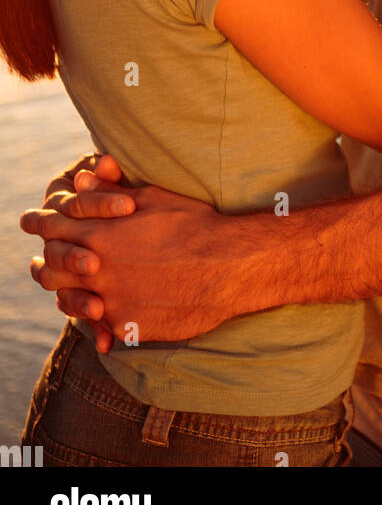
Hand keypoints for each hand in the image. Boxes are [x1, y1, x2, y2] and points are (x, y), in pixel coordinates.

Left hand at [22, 181, 235, 345]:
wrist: (228, 267)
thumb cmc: (194, 225)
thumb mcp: (152, 198)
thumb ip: (109, 192)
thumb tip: (79, 178)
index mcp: (101, 234)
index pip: (53, 227)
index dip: (39, 221)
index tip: (30, 219)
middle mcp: (97, 270)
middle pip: (51, 269)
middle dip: (46, 261)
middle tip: (43, 260)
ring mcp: (110, 302)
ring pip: (71, 300)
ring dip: (69, 292)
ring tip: (75, 287)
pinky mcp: (127, 326)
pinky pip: (101, 323)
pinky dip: (101, 315)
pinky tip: (108, 308)